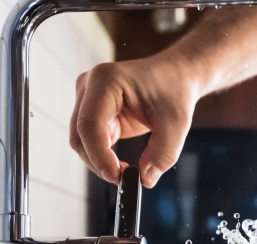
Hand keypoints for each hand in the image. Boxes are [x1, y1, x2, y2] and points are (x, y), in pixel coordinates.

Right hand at [69, 52, 202, 187]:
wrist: (176, 76)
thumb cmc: (175, 90)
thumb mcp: (177, 122)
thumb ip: (163, 153)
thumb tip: (145, 179)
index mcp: (106, 80)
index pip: (90, 124)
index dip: (98, 154)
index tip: (117, 176)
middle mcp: (90, 86)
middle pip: (80, 135)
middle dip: (98, 161)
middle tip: (123, 179)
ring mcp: (88, 98)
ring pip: (81, 141)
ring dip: (99, 161)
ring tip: (126, 171)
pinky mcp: (93, 112)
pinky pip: (90, 141)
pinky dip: (103, 157)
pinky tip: (122, 164)